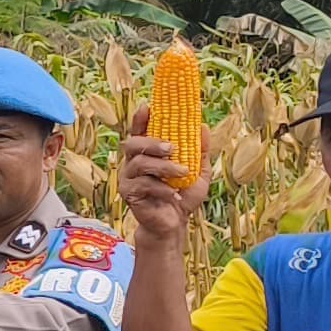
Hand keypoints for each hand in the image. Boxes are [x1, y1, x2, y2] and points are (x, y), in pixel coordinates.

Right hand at [115, 126, 196, 247]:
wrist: (174, 224)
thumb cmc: (183, 195)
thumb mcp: (198, 171)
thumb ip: (199, 151)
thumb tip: (202, 126)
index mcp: (147, 154)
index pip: (139, 131)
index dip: (140, 119)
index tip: (148, 107)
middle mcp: (133, 162)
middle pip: (132, 143)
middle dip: (151, 142)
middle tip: (171, 147)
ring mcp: (128, 178)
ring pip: (139, 163)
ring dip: (163, 166)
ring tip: (182, 173)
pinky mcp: (128, 193)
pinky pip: (143, 185)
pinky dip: (162, 188)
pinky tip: (174, 194)